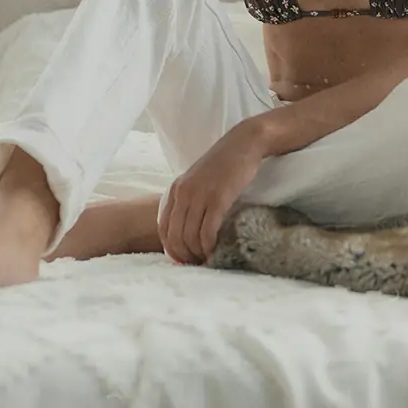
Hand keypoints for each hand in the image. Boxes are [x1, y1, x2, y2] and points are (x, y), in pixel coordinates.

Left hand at [159, 121, 265, 263]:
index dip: (172, 249)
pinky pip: (207, 231)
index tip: (185, 259)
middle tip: (198, 264)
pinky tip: (215, 250)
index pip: (163, 228)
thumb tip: (188, 231)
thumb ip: (190, 200)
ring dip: (198, 254)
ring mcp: (200, 195)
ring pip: (190, 237)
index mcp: (176, 189)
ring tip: (208, 259)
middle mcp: (183, 193)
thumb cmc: (224, 164)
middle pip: (175, 237)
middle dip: (185, 256)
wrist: (243, 143)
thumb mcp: (198, 180)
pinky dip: (209, 246)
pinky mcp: (218, 198)